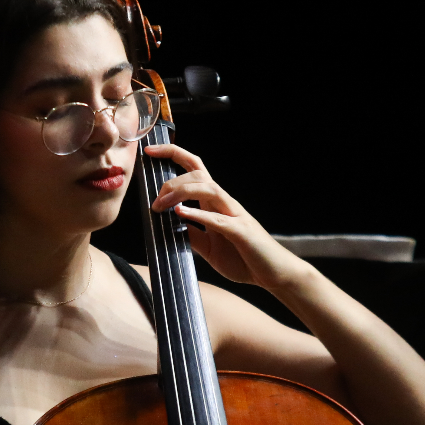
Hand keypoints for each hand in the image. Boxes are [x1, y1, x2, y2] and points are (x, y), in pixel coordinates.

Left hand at [144, 144, 308, 291]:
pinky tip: (181, 214)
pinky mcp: (241, 233)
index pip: (195, 169)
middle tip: (154, 202)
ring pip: (209, 189)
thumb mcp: (209, 247)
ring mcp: (235, 216)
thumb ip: (192, 234)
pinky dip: (198, 214)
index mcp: (216, 204)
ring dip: (181, 193)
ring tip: (161, 206)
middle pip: (198, 175)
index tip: (151, 151)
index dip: (173, 154)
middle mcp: (225, 204)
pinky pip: (218, 219)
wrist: (274, 274)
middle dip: (171, 181)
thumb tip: (168, 226)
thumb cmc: (245, 258)